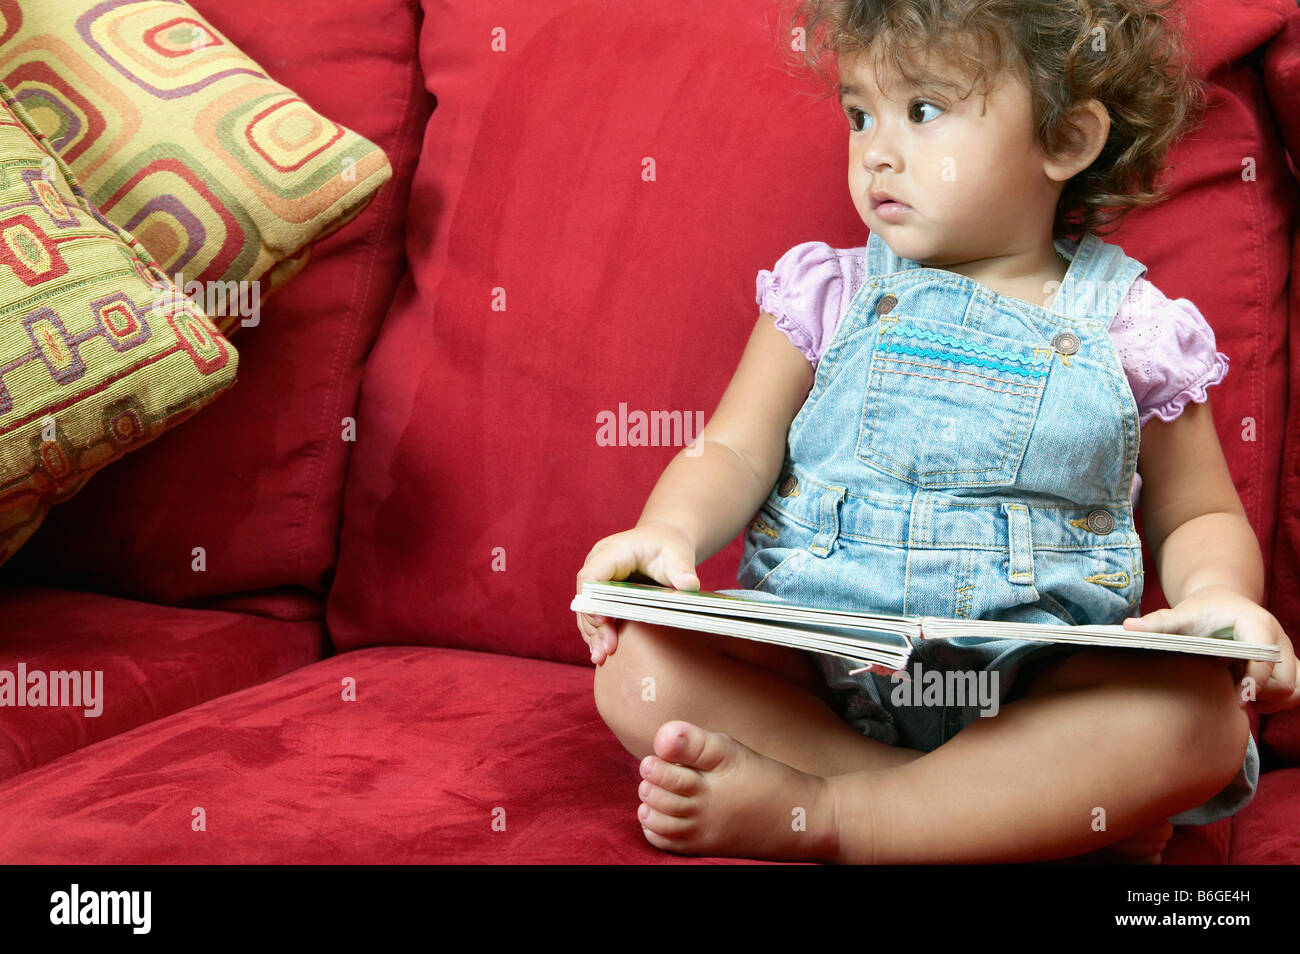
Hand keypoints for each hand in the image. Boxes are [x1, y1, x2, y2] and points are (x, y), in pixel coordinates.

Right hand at [575, 521, 699, 665]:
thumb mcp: (678, 555)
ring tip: (601, 657)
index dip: (593, 600)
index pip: (591, 576)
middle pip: (586, 597)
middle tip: (606, 649)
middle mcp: (599, 564)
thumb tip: (689, 585)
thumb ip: (682, 569)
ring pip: (587, 609)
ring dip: (593, 633)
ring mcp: (598, 579)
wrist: (666, 541)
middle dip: (594, 624)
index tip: (604, 621)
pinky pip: (594, 613)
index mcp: (613, 552)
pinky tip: (600, 651)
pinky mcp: (602, 592)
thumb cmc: (670, 546)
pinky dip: (597, 632)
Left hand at [1122, 585, 1298, 712]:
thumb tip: (1128, 628)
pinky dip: (1275, 703)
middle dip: (1257, 694)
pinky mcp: (1287, 669)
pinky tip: (1246, 699)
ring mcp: (1286, 656)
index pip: (1265, 660)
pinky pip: (1294, 694)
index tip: (1233, 696)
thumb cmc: (1200, 612)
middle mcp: (1279, 640)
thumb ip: (1159, 623)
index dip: (1250, 681)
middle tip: (1227, 696)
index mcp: (1257, 625)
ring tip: (1236, 697)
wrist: (1221, 604)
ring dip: (1269, 701)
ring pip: (1293, 690)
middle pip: (1283, 680)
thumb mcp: (1180, 615)